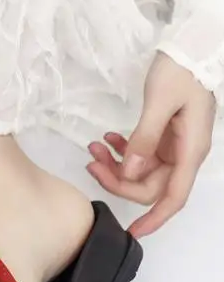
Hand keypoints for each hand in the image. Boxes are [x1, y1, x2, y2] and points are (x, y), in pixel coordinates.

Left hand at [86, 52, 215, 236]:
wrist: (189, 49)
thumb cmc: (180, 72)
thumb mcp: (159, 102)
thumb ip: (145, 137)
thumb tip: (132, 171)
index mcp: (190, 151)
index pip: (173, 197)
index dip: (154, 219)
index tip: (133, 233)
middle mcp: (183, 154)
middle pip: (150, 186)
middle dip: (118, 180)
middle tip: (91, 162)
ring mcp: (173, 146)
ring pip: (141, 171)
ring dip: (116, 164)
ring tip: (94, 147)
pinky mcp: (163, 136)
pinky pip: (141, 154)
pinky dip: (123, 150)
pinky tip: (108, 138)